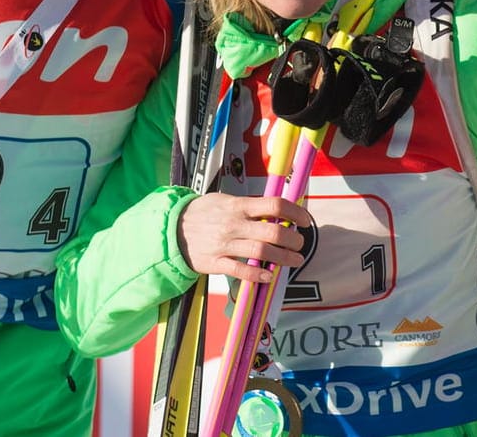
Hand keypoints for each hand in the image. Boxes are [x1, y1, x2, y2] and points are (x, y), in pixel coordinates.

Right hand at [176, 193, 311, 283]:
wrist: (170, 229)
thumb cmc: (203, 212)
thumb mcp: (225, 200)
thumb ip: (249, 205)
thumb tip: (278, 209)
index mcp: (238, 205)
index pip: (274, 205)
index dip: (295, 212)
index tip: (305, 220)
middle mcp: (233, 224)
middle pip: (272, 231)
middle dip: (292, 239)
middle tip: (300, 243)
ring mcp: (224, 244)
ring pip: (261, 252)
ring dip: (283, 258)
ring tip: (294, 259)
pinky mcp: (215, 262)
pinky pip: (240, 270)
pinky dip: (257, 274)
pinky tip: (269, 276)